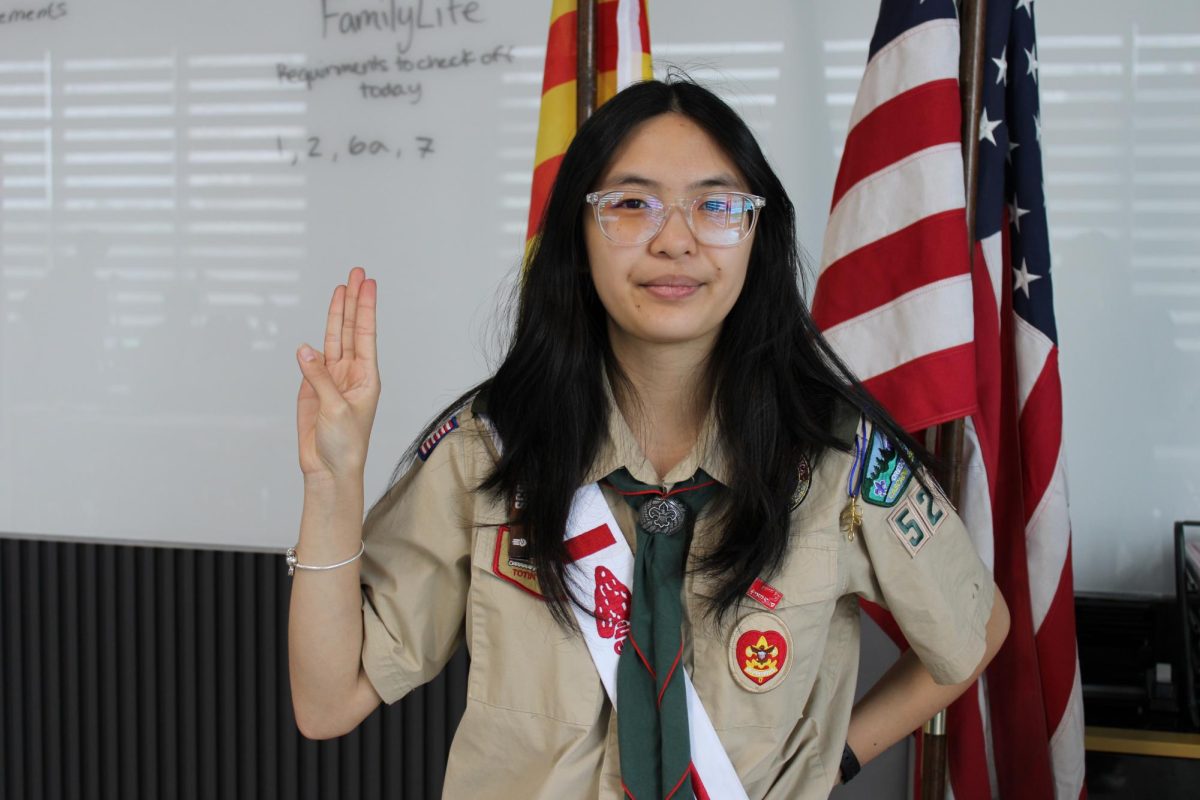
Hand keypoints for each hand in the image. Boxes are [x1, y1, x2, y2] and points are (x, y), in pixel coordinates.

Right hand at [295, 267, 379, 482]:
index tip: (367, 283)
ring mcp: (331, 379)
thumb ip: (320, 378)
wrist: (328, 469)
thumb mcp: (336, 409)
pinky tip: (312, 334)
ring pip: (332, 340)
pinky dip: (309, 348)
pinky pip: (310, 362)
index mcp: (366, 376)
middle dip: (353, 301)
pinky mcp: (312, 389)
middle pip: (351, 329)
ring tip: (340, 288)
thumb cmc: (345, 444)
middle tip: (356, 273)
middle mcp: (351, 373)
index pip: (366, 334)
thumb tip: (305, 350)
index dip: (365, 307)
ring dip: (336, 315)